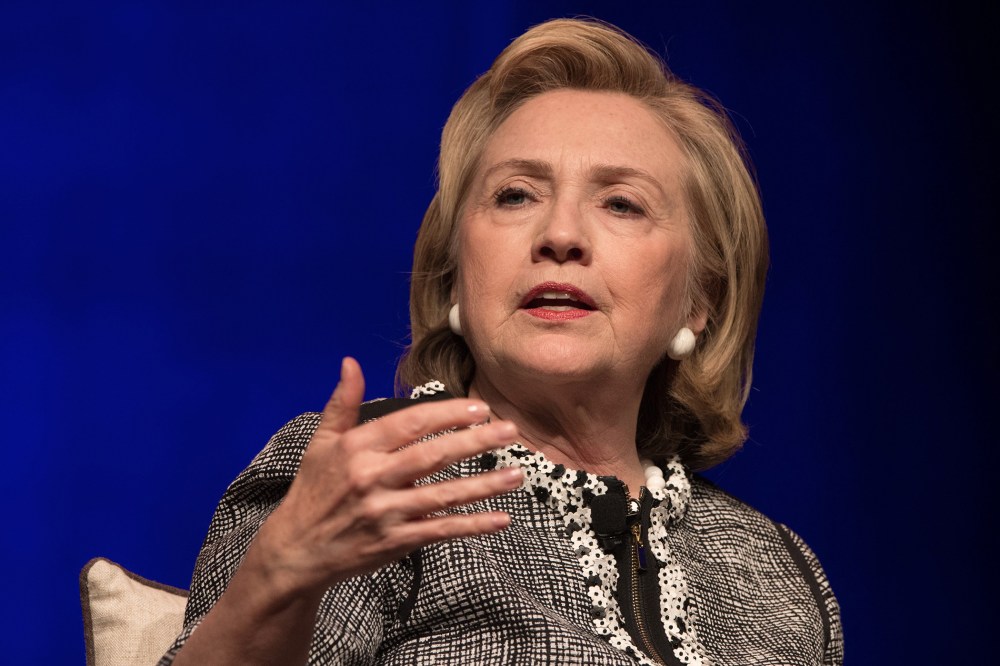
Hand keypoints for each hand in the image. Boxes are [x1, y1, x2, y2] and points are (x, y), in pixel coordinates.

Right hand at [253, 357, 521, 597]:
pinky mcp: (395, 542)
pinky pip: (440, 531)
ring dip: (483, 485)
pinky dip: (472, 525)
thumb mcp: (320, 443)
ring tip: (516, 473)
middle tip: (509, 430)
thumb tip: (350, 362)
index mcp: (356, 449)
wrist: (296, 551)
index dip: (447, 414)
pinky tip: (500, 518)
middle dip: (474, 442)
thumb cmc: (313, 490)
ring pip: (443, 496)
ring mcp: (385, 513)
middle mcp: (371, 479)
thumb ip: (342, 403)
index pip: (410, 424)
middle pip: (432, 456)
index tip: (479, 408)